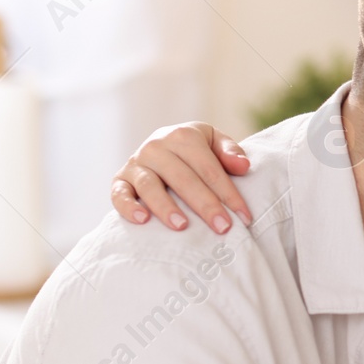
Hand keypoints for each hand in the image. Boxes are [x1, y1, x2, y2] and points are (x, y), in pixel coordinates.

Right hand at [110, 122, 250, 233]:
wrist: (161, 147)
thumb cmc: (195, 151)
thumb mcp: (214, 142)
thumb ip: (229, 152)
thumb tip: (243, 166)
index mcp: (183, 136)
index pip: (209, 168)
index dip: (228, 193)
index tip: (244, 217)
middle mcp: (156, 146)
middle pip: (183, 178)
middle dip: (205, 204)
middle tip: (222, 227)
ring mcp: (136, 163)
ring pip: (150, 186)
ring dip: (166, 207)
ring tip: (182, 226)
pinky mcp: (120, 179)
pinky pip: (119, 193)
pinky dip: (128, 206)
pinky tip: (143, 220)